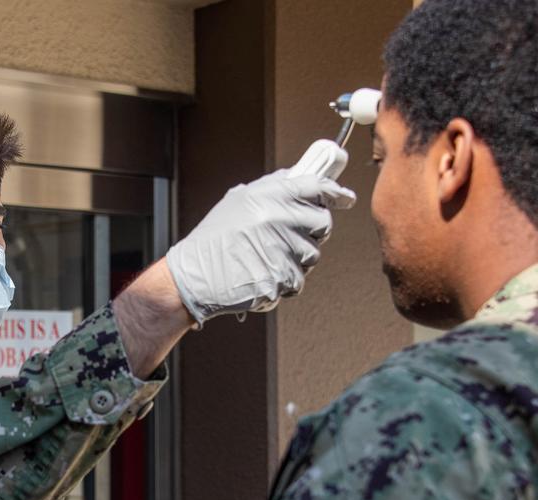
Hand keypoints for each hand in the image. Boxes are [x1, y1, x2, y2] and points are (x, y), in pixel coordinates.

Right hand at [165, 163, 354, 325]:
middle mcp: (278, 220)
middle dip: (312, 232)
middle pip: (322, 224)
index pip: (315, 187)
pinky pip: (298, 280)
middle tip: (291, 237)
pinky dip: (284, 282)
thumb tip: (301, 179)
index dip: (334, 193)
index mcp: (268, 196)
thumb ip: (272, 190)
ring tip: (266, 258)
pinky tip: (261, 275)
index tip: (344, 198)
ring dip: (296, 260)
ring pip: (312, 255)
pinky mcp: (280, 279)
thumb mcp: (238, 201)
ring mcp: (281, 250)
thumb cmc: (214, 240)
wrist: (193, 277)